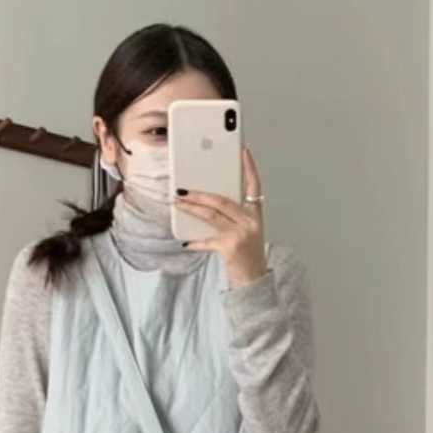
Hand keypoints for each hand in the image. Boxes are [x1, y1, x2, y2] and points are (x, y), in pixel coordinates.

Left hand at [174, 146, 267, 286]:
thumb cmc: (248, 256)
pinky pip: (207, 240)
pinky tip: (185, 241)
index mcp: (255, 215)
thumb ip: (233, 216)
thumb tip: (206, 203)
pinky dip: (195, 241)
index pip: (254, 186)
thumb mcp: (246, 232)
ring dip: (192, 209)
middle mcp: (250, 222)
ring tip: (177, 203)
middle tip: (182, 189)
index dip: (249, 168)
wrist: (254, 281)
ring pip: (212, 215)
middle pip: (222, 200)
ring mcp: (241, 234)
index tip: (242, 151)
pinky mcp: (230, 247)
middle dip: (200, 193)